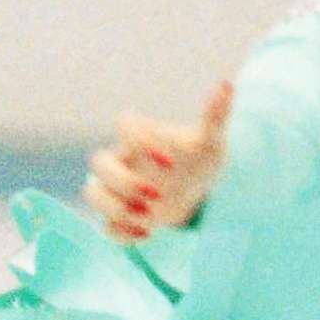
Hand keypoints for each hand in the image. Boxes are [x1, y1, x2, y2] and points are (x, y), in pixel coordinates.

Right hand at [83, 79, 232, 243]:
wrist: (196, 190)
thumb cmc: (198, 159)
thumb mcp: (210, 140)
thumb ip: (216, 114)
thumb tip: (227, 84)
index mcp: (140, 137)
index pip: (124, 124)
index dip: (141, 141)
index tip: (172, 163)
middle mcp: (122, 161)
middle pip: (98, 163)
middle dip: (122, 182)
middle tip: (156, 196)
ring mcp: (117, 191)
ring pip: (92, 193)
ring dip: (115, 208)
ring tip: (150, 218)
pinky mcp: (121, 218)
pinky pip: (105, 227)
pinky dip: (122, 234)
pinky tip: (149, 235)